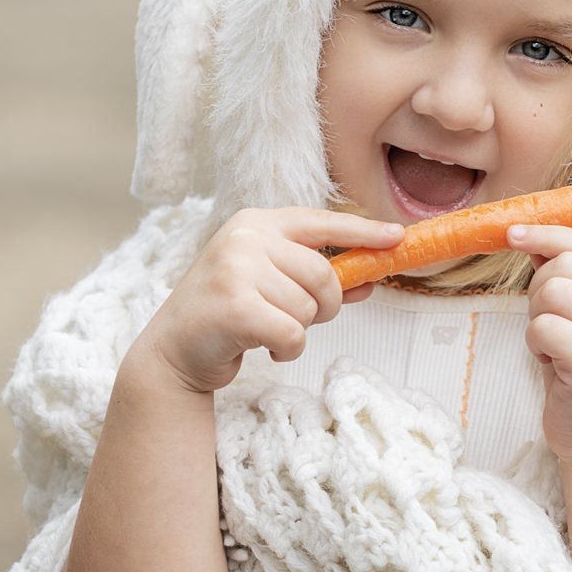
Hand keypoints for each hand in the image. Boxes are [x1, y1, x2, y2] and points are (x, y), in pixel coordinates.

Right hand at [136, 207, 402, 394]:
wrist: (173, 350)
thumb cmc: (228, 314)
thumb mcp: (272, 285)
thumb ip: (316, 279)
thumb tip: (369, 281)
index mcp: (257, 222)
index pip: (322, 222)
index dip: (363, 231)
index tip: (397, 237)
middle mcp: (245, 237)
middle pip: (324, 273)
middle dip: (324, 306)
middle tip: (299, 318)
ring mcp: (236, 269)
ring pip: (308, 307)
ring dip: (298, 330)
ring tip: (268, 330)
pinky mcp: (234, 306)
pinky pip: (293, 334)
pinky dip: (287, 349)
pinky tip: (262, 346)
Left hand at [506, 224, 571, 461]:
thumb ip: (567, 277)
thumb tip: (530, 237)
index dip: (545, 234)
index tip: (513, 233)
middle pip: (563, 263)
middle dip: (539, 291)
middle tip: (550, 325)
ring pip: (551, 290)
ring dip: (537, 319)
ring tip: (555, 346)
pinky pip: (542, 326)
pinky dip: (536, 344)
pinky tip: (553, 362)